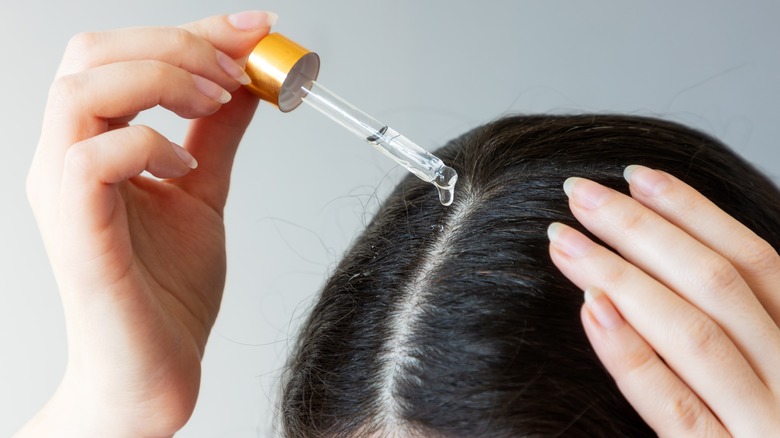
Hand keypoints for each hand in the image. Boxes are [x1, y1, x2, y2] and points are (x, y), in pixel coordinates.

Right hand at [21, 12, 272, 436]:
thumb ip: (215, 136)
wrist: (155, 371)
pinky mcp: (77, 233)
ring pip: (83, 89)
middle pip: (94, 52)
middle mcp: (67, 158)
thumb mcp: (203, 192)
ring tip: (214, 103)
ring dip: (163, 80)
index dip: (195, 29)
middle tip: (237, 69)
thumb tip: (245, 83)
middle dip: (178, 42)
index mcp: (94, 144)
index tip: (257, 27)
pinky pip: (92, 156)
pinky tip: (184, 169)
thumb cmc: (166, 292)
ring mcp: (64, 194)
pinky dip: (149, 145)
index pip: (124, 54)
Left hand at [548, 165, 779, 436]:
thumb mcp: (775, 380)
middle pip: (720, 285)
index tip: (638, 175)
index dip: (696, 213)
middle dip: (646, 230)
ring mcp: (767, 428)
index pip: (758, 263)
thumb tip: (677, 270)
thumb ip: (744, 337)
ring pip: (696, 332)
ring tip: (565, 239)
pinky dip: (632, 353)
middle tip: (581, 193)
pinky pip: (674, 407)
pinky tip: (590, 310)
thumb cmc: (770, 430)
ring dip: (623, 275)